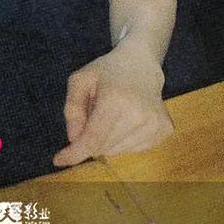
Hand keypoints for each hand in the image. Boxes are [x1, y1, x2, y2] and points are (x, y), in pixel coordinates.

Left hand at [52, 44, 171, 166]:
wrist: (142, 62)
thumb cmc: (108, 71)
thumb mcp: (80, 80)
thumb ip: (72, 109)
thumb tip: (74, 139)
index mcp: (115, 100)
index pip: (93, 138)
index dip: (75, 153)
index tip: (59, 160)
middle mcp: (138, 115)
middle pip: (104, 147)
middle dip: (92, 138)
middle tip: (95, 114)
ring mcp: (155, 124)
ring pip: (118, 151)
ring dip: (108, 139)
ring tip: (114, 114)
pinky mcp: (164, 130)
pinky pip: (135, 150)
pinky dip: (124, 140)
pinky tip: (128, 119)